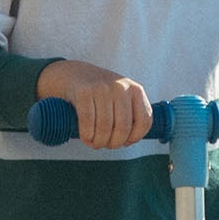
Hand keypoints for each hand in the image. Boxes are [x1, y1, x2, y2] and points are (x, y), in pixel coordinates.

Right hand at [37, 59, 153, 148]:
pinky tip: (86, 138)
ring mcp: (102, 88)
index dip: (135, 137)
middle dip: (114, 143)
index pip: (144, 121)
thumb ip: (130, 113)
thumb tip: (128, 141)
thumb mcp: (121, 96)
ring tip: (95, 143)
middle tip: (106, 145)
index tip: (125, 142)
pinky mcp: (84, 92)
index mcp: (135, 90)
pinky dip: (87, 135)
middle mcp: (121, 87)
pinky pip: (88, 122)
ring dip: (99, 142)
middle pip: (123, 128)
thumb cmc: (100, 93)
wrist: (74, 74)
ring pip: (105, 127)